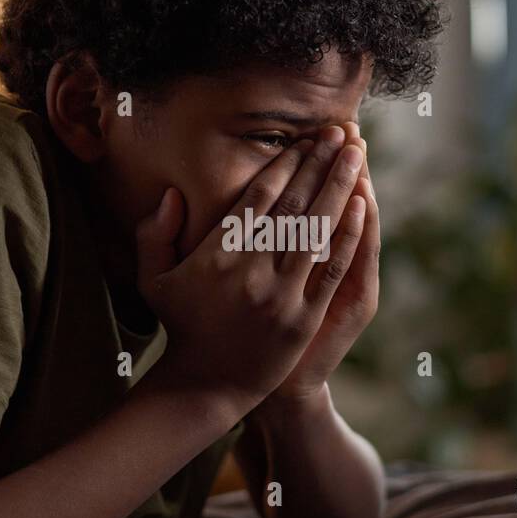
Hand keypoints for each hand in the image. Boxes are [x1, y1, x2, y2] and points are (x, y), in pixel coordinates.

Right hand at [135, 131, 367, 418]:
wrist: (207, 385)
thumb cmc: (182, 325)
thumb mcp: (154, 279)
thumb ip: (155, 233)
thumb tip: (173, 193)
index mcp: (217, 256)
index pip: (259, 198)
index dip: (285, 164)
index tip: (303, 140)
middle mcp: (251, 272)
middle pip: (294, 206)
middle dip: (319, 164)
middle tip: (339, 132)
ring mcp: (281, 296)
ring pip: (317, 231)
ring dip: (340, 188)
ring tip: (355, 155)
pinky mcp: (304, 319)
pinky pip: (331, 269)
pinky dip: (347, 235)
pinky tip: (362, 206)